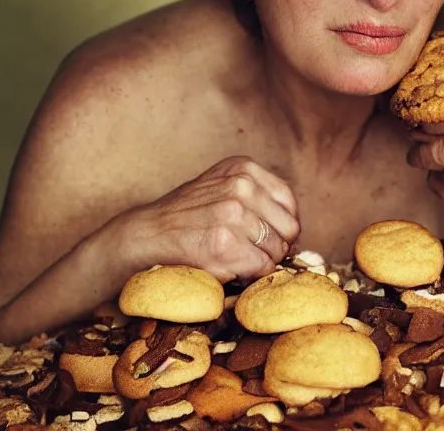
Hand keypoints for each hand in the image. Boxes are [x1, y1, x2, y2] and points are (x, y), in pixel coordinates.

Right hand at [114, 156, 299, 281]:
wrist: (146, 234)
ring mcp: (233, 214)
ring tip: (234, 258)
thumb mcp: (222, 186)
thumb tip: (296, 230)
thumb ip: (257, 196)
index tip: (270, 236)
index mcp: (243, 168)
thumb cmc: (187, 215)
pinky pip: (261, 268)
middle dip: (275, 245)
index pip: (288, 201)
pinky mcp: (225, 244)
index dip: (283, 224)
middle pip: (288, 228)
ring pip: (276, 250)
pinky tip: (228, 267)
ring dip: (260, 262)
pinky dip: (249, 275)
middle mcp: (241, 185)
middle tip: (251, 252)